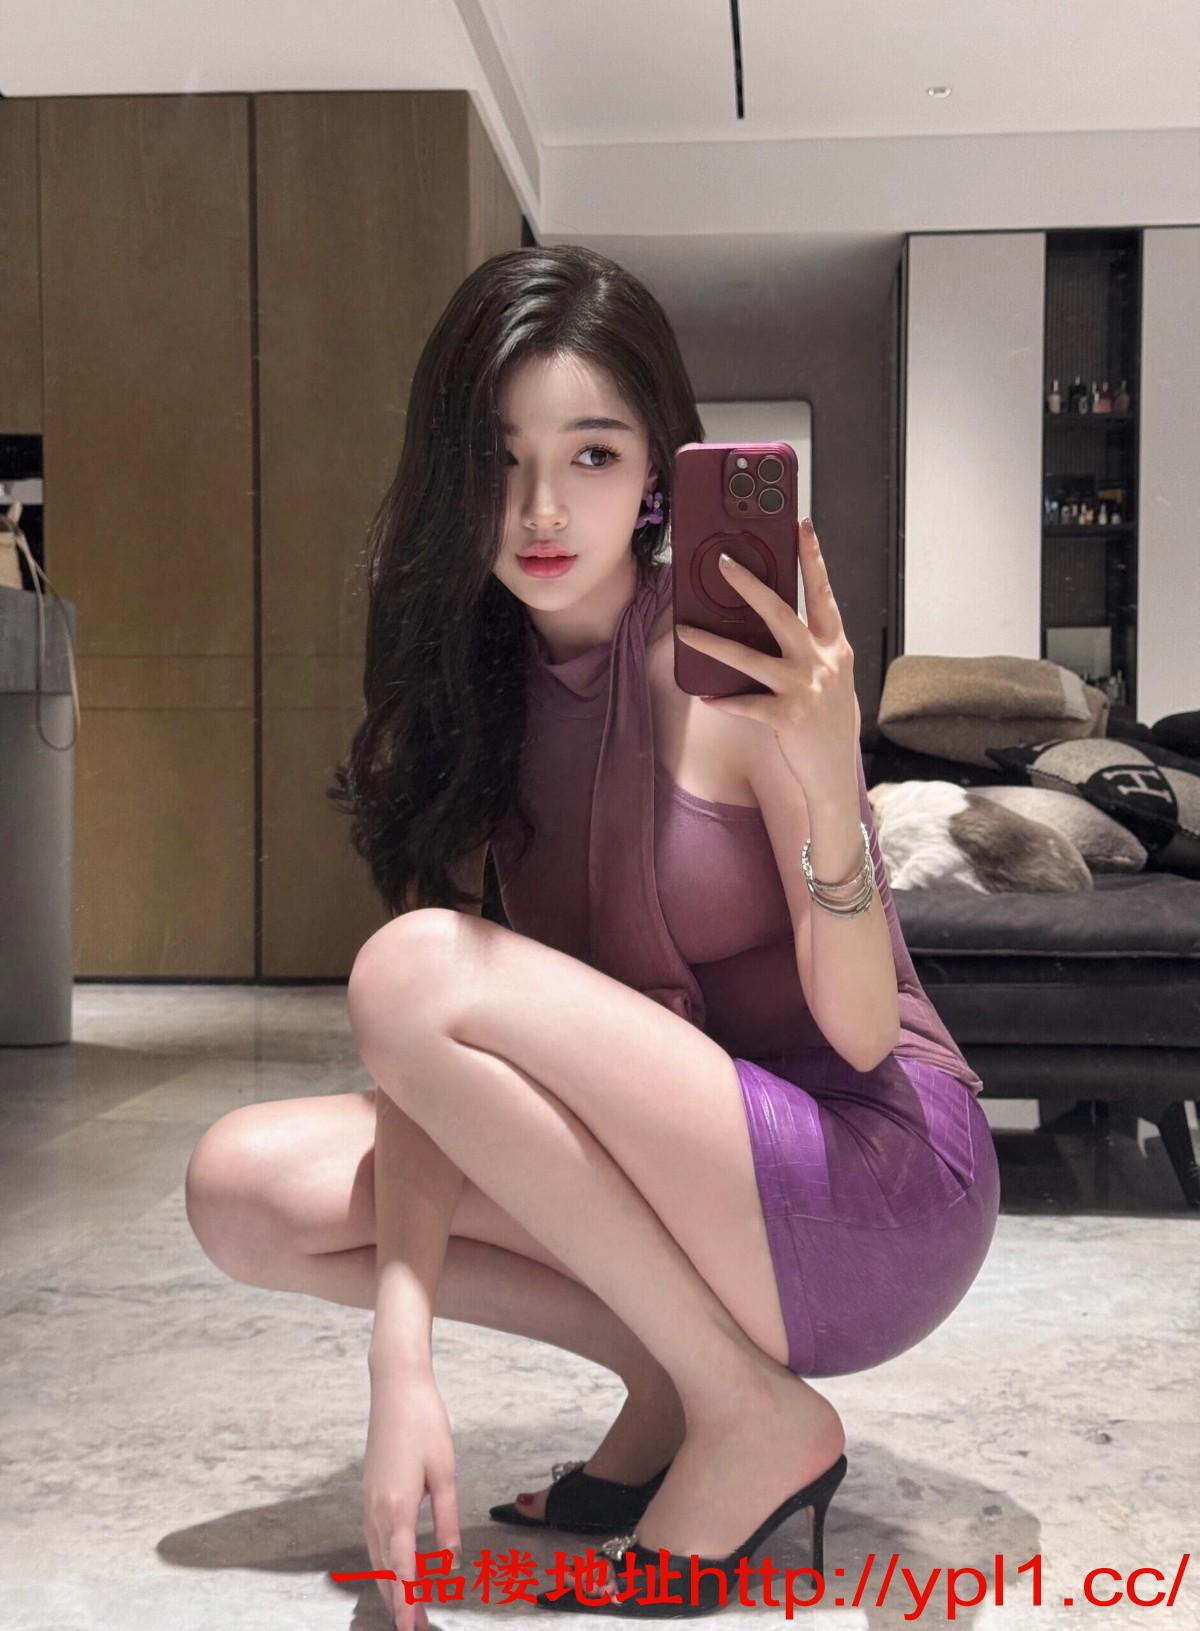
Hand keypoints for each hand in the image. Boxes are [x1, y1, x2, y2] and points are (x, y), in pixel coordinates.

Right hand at [362, 1364, 461, 1630]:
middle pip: (385, 1570)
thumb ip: (446, 1521)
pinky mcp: (368, 1492)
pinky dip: (382, 1561)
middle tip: (414, 1626)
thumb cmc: (424, 1423)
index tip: (410, 1627)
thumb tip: (450, 1562)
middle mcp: (376, 1511)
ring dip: (389, 1583)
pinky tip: (393, 1567)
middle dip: (398, 1600)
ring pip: (376, 1556)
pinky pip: (373, 1538)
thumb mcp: (444, 1472)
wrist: (396, 1388)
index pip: (401, 1570)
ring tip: (406, 1606)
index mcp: (397, 1509)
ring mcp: (368, 1502)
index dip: (406, 1602)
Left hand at [676, 517, 860, 792]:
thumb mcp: (830, 674)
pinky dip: (724, 700)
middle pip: (781, 613)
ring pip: (750, 657)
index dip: (813, 558)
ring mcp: (804, 689)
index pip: (823, 593)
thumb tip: (774, 615)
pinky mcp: (787, 718)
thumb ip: (810, 645)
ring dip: (712, 642)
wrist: (835, 770)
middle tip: (723, 562)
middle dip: (749, 585)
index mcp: (833, 646)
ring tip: (684, 630)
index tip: (802, 525)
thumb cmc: (827, 718)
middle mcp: (821, 662)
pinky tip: (706, 695)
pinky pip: (746, 704)